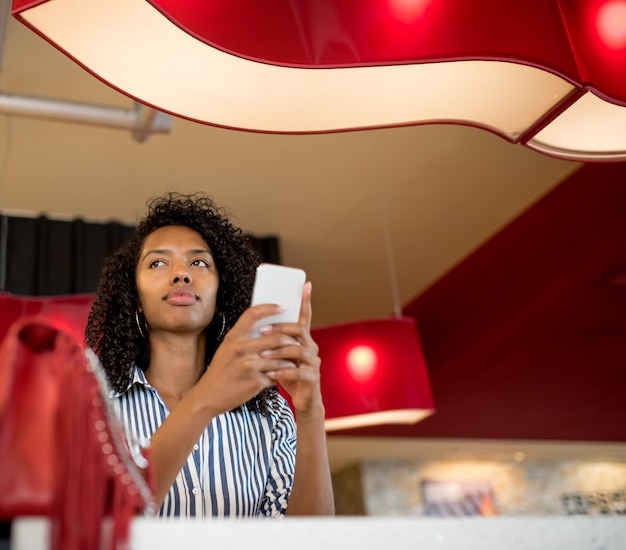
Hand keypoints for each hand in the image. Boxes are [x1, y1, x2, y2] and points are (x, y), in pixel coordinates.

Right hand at [194, 302, 301, 415]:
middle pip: (276, 337)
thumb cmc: (220, 371)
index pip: (253, 314)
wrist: (208, 396)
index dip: (269, 308)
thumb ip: (243, 337)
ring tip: (293, 360)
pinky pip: (276, 375)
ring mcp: (249, 365)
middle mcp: (241, 348)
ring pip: (280, 358)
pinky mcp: (255, 381)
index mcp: (233, 337)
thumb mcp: (227, 348)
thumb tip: (267, 327)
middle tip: (297, 342)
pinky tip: (281, 375)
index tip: (282, 307)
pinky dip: (281, 375)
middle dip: (290, 339)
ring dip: (289, 360)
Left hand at [257, 282, 323, 417]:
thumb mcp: (280, 356)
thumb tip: (257, 322)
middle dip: (280, 328)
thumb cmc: (288, 375)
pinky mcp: (312, 378)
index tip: (305, 284)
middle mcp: (311, 347)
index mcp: (303, 340)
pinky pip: (298, 372)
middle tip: (262, 331)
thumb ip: (275, 341)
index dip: (305, 301)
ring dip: (279, 351)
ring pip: (298, 351)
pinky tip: (269, 374)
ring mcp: (314, 362)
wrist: (303, 401)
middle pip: (299, 330)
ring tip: (263, 355)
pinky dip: (282, 372)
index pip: (305, 316)